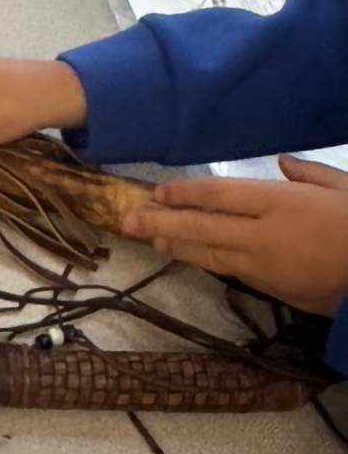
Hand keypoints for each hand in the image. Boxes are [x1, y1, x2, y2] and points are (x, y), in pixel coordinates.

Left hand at [122, 156, 347, 316]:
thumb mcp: (347, 189)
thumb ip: (311, 175)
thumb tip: (282, 163)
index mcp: (281, 204)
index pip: (219, 196)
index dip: (184, 194)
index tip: (158, 192)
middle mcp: (264, 235)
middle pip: (201, 227)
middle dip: (161, 222)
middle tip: (127, 221)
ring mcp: (264, 266)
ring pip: (209, 254)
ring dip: (176, 245)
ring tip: (148, 238)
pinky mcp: (271, 289)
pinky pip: (229, 270)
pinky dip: (204, 261)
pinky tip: (186, 255)